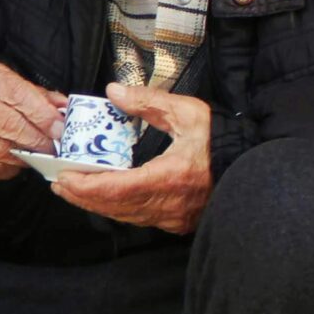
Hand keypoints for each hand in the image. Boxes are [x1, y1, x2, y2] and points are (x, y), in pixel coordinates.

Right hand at [0, 61, 68, 181]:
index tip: (60, 130)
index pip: (19, 96)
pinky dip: (9, 167)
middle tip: (54, 148)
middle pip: (11, 125)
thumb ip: (42, 98)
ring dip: (26, 155)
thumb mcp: (17, 86)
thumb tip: (67, 111)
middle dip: (38, 139)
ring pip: (3, 149)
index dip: (42, 115)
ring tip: (38, 154)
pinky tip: (15, 160)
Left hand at [48, 83, 213, 233]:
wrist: (253, 167)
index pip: (120, 189)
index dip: (89, 187)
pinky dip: (117, 208)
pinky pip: (139, 218)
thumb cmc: (222, 141)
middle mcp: (170, 204)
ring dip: (97, 204)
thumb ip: (149, 102)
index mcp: (171, 178)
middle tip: (59, 185)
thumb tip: (114, 92)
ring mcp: (174, 217)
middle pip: (117, 206)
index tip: (65, 178)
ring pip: (126, 215)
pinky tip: (104, 198)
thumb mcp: (188, 113)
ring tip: (73, 190)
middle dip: (84, 196)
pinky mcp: (177, 221)